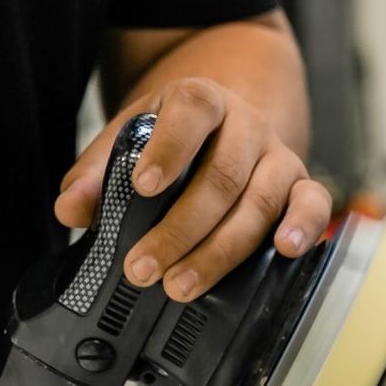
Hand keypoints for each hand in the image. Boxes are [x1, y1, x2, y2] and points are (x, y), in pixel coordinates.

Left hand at [55, 77, 332, 302]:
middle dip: (181, 229)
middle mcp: (247, 125)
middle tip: (143, 267)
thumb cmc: (174, 138)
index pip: (191, 112)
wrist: (228, 124)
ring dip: (221, 250)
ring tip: (182, 284)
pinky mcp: (304, 185)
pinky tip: (284, 251)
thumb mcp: (130, 139)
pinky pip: (315, 205)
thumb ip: (97, 172)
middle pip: (222, 176)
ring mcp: (279, 156)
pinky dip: (304, 227)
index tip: (143, 186)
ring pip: (260, 202)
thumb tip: (71, 210)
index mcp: (200, 100)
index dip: (170, 149)